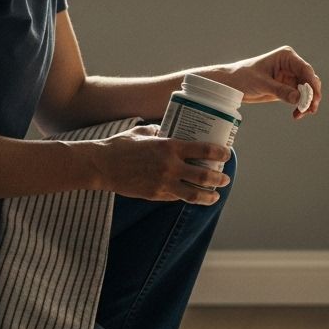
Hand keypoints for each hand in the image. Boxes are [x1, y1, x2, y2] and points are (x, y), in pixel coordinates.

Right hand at [92, 125, 229, 204]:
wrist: (101, 166)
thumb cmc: (121, 145)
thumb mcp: (143, 132)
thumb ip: (160, 132)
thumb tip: (170, 130)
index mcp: (170, 147)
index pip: (204, 149)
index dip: (219, 152)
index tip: (227, 154)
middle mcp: (170, 166)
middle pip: (204, 175)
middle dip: (219, 178)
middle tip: (225, 178)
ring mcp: (163, 183)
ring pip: (194, 194)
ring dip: (209, 196)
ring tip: (215, 196)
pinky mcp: (155, 195)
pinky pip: (176, 197)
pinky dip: (186, 196)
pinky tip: (191, 196)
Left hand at [207, 46, 322, 119]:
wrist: (231, 84)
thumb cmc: (243, 77)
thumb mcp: (262, 83)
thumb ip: (281, 91)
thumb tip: (299, 99)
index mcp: (286, 57)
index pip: (305, 69)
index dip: (312, 84)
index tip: (313, 98)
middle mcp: (291, 65)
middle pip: (309, 80)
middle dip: (311, 95)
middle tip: (310, 110)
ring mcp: (290, 77)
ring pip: (307, 90)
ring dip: (307, 103)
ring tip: (301, 114)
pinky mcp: (286, 88)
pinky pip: (299, 97)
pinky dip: (300, 106)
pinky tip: (297, 114)